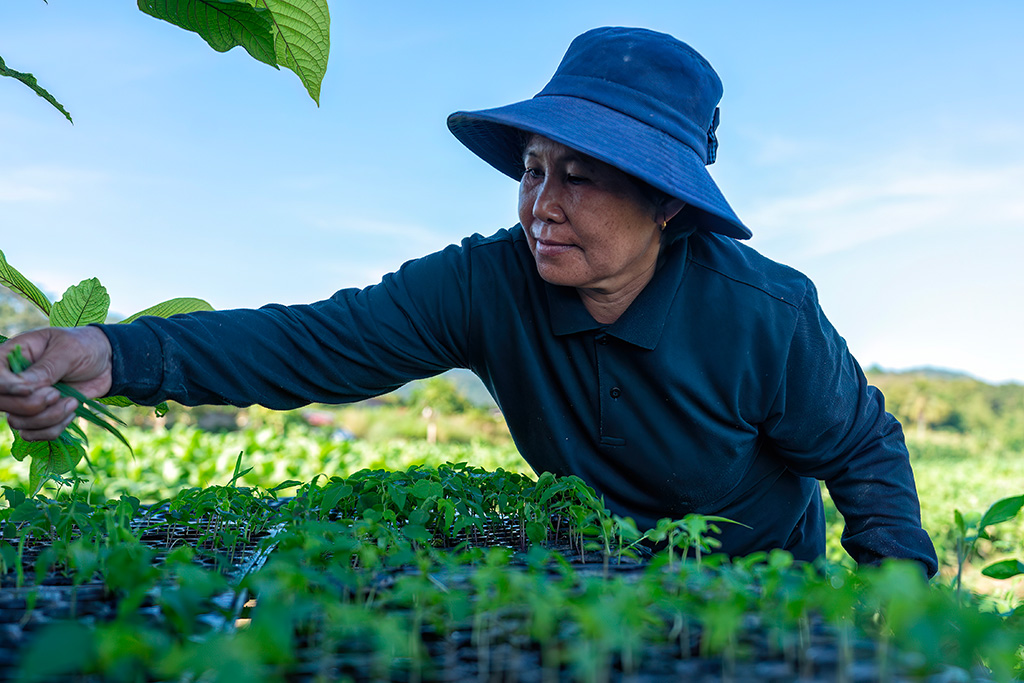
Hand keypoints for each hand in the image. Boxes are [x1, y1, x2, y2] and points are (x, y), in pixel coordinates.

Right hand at [0, 326, 112, 440]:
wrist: (106, 362)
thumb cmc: (84, 347)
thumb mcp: (68, 350)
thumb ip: (47, 368)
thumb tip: (24, 387)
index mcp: (13, 355)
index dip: (7, 388)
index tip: (29, 390)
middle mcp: (14, 380)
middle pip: (2, 404)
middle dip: (32, 406)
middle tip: (57, 394)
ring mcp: (24, 399)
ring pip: (18, 422)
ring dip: (49, 418)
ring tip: (72, 402)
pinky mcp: (39, 414)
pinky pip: (32, 434)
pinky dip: (53, 429)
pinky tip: (71, 413)